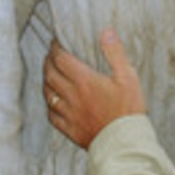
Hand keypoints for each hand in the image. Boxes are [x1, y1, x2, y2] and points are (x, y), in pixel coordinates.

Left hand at [44, 29, 145, 148]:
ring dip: (46, 81)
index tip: (56, 42)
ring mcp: (69, 114)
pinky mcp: (69, 129)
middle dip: (48, 61)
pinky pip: (52, 115)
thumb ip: (115, 53)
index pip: (61, 59)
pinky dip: (49, 104)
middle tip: (51, 55)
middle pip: (50, 74)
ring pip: (48, 93)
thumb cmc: (129, 109)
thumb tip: (106, 31)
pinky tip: (53, 101)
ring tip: (49, 74)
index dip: (55, 48)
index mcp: (84, 81)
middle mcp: (72, 96)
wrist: (125, 142)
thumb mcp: (128, 77)